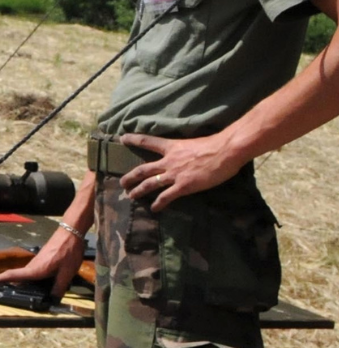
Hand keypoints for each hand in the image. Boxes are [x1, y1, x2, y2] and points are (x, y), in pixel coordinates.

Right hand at [0, 227, 85, 295]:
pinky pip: (30, 273)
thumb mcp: (67, 272)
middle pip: (15, 277)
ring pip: (23, 275)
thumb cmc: (67, 251)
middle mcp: (32, 266)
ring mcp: (35, 263)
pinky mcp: (40, 261)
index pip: (12, 275)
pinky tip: (35, 285)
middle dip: (4, 284)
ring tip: (16, 293)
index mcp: (36, 270)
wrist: (70, 234)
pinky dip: (27, 279)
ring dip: (17, 282)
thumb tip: (54, 300)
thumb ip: (60, 287)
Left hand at [118, 132, 242, 211]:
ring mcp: (175, 174)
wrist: (225, 151)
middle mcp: (169, 161)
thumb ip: (186, 150)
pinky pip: (166, 197)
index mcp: (172, 147)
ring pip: (150, 184)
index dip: (134, 140)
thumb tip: (187, 154)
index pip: (148, 141)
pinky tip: (154, 208)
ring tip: (131, 196)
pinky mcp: (183, 186)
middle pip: (143, 169)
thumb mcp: (194, 143)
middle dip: (130, 177)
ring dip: (138, 191)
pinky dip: (159, 203)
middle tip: (121, 183)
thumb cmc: (215, 144)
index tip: (122, 138)